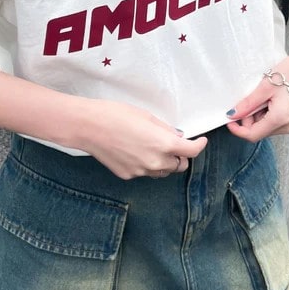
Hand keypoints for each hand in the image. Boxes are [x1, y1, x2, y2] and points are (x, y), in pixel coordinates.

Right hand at [77, 99, 207, 179]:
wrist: (88, 127)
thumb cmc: (115, 115)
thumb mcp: (146, 116)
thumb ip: (165, 129)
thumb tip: (177, 137)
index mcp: (164, 144)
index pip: (191, 152)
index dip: (199, 146)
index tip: (200, 141)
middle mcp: (155, 162)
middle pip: (179, 166)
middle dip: (180, 156)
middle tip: (174, 144)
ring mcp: (141, 171)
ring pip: (162, 172)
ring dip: (165, 163)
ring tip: (153, 148)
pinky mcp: (128, 175)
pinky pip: (144, 172)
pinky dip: (146, 165)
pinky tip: (134, 151)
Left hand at [226, 44, 288, 142]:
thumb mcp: (265, 86)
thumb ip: (248, 104)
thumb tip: (233, 114)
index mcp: (280, 119)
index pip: (252, 135)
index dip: (238, 129)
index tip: (230, 119)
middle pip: (260, 131)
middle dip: (249, 119)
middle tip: (248, 100)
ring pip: (267, 126)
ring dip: (259, 115)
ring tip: (264, 95)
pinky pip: (277, 121)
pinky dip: (268, 113)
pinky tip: (271, 98)